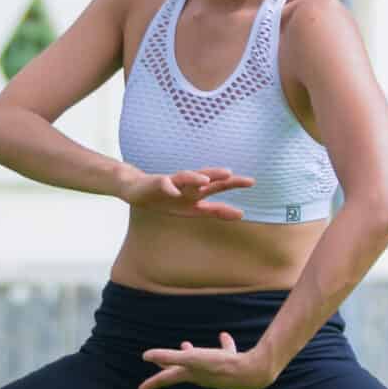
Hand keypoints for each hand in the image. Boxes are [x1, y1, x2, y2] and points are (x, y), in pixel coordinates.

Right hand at [122, 167, 253, 220]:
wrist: (137, 189)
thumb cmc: (167, 198)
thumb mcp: (192, 209)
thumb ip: (215, 210)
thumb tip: (241, 215)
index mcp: (196, 193)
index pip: (218, 189)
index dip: (232, 188)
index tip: (250, 186)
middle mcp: (187, 186)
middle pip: (206, 179)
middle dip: (217, 177)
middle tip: (231, 174)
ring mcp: (172, 182)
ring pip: (185, 178)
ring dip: (194, 178)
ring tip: (205, 180)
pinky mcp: (156, 183)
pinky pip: (163, 185)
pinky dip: (168, 187)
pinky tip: (173, 189)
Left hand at [138, 331, 281, 388]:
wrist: (250, 373)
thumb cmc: (219, 366)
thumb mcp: (191, 358)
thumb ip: (168, 356)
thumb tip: (145, 356)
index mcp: (189, 374)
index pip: (166, 379)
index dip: (152, 383)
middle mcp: (201, 375)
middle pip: (180, 372)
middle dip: (167, 368)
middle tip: (157, 367)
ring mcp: (215, 372)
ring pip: (200, 363)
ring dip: (191, 355)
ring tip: (186, 345)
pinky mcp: (229, 365)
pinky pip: (223, 354)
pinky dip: (221, 346)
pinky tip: (224, 336)